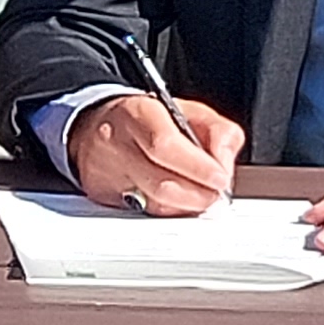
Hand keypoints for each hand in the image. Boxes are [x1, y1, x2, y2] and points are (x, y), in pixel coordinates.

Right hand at [66, 90, 242, 216]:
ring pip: (154, 204)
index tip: (221, 178)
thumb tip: (224, 163)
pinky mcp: (103, 195)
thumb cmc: (149, 120)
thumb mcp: (190, 110)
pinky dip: (169, 212)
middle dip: (198, 194)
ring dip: (186, 206)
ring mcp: (106, 172)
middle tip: (217, 193)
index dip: (198, 168)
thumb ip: (219, 132)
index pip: (165, 145)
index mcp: (139, 113)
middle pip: (160, 183)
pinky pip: (143, 213)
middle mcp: (117, 143)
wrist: (99, 126)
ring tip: (201, 197)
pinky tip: (178, 201)